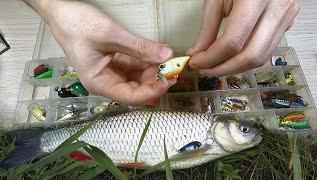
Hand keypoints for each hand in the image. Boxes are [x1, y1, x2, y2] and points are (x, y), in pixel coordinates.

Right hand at [39, 1, 174, 104]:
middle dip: (156, 81)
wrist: (62, 12)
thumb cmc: (77, 25)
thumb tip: (166, 55)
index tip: (170, 80)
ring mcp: (112, 72)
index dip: (153, 91)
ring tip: (170, 62)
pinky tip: (159, 57)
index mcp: (99, 83)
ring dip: (154, 71)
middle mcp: (106, 81)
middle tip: (174, 69)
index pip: (131, 97)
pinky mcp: (116, 62)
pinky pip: (136, 66)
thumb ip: (139, 47)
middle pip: (137, 89)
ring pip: (138, 78)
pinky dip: (148, 62)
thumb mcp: (111, 35)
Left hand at [187, 0, 299, 75]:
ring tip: (215, 67)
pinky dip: (246, 60)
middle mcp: (277, 9)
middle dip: (223, 69)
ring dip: (235, 68)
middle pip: (250, 56)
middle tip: (204, 70)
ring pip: (261, 58)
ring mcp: (286, 17)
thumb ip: (207, 29)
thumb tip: (197, 54)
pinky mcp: (287, 23)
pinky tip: (230, 59)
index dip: (211, 58)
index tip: (196, 63)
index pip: (233, 42)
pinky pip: (266, 50)